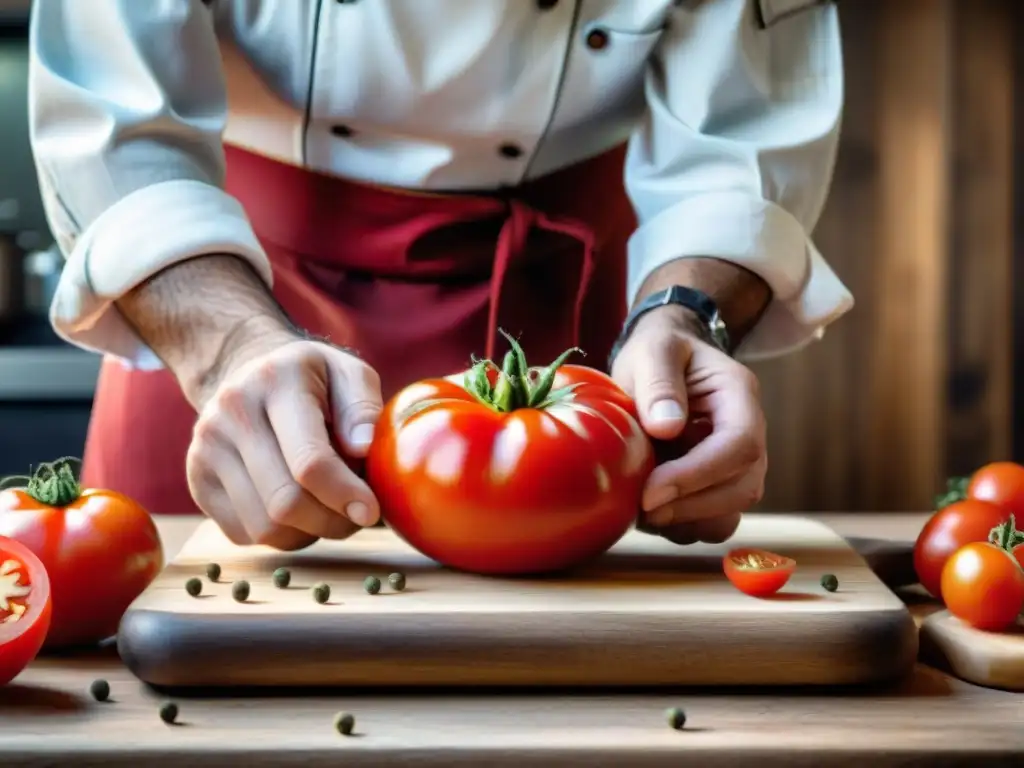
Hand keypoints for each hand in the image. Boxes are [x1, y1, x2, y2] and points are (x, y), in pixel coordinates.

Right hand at [185, 336, 382, 549]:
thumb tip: (363, 449)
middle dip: (331, 521)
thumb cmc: (312, 380)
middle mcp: (232, 413)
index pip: (309, 459)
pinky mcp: (197, 480)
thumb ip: (362, 408)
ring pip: (264, 527)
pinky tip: (297, 510)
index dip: (344, 494)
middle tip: (356, 515)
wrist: (247, 371)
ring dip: (308, 532)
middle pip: (285, 502)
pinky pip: (243, 534)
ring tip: (328, 509)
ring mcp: (206, 448)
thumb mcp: (348, 373)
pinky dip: (280, 535)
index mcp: (276, 382)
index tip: (370, 511)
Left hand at [611, 307, 766, 543]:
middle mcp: (748, 434)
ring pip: (730, 513)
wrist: (661, 363)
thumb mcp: (654, 350)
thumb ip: (659, 382)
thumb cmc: (659, 351)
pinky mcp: (715, 486)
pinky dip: (681, 527)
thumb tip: (666, 427)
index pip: (740, 445)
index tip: (651, 492)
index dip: (698, 475)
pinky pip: (711, 522)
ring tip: (640, 509)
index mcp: (739, 395)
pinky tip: (647, 511)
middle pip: (743, 487)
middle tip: (641, 508)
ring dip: (686, 522)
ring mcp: (735, 465)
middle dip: (691, 506)